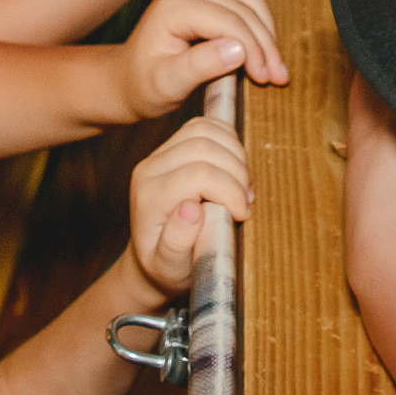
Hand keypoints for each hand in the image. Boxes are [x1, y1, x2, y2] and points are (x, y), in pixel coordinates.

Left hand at [123, 0, 286, 117]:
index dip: (254, 49)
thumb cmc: (143, 86)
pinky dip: (260, 22)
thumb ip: (200, 67)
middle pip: (243, 8)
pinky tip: (263, 49)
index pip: (229, 20)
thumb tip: (238, 50)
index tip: (266, 78)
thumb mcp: (166, 85)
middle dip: (265, 44)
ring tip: (274, 66)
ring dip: (267, 31)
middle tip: (278, 77)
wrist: (128, 80)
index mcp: (174, 6)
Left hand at [130, 116, 249, 294]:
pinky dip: (227, 139)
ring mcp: (159, 154)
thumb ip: (177, 242)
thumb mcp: (170, 268)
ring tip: (242, 185)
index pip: (198, 174)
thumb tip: (191, 209)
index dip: (230, 190)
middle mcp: (149, 170)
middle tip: (246, 200)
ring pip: (204, 130)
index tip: (243, 214)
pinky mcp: (172, 147)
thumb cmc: (166, 268)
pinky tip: (235, 166)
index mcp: (149, 198)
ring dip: (234, 154)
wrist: (154, 260)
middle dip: (236, 172)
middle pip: (202, 147)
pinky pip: (203, 126)